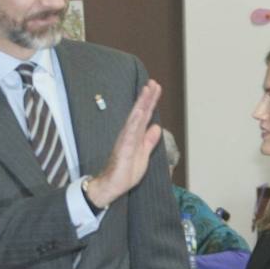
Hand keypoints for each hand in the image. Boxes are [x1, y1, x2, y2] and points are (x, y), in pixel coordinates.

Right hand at [84, 80, 162, 208]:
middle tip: (154, 82)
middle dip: (147, 97)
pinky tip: (139, 110)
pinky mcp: (124, 147)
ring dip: (141, 103)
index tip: (156, 88)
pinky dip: (134, 120)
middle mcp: (130, 134)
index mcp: (136, 135)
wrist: (113, 186)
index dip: (151, 102)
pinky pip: (130, 131)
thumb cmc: (125, 172)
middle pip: (141, 112)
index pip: (145, 115)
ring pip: (135, 117)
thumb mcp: (144, 155)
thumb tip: (156, 127)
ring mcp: (126, 139)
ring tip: (147, 89)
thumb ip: (149, 141)